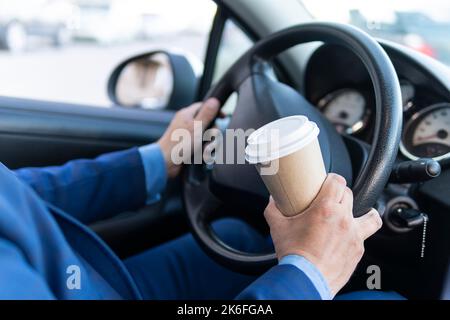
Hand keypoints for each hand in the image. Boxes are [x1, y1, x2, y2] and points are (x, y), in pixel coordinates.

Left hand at [157, 98, 220, 177]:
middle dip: (213, 133)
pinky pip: (203, 146)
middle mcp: (188, 124)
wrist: (167, 162)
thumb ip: (206, 114)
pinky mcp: (190, 146)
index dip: (214, 110)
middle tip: (210, 138)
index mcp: (187, 115)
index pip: (204, 106)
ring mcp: (189, 135)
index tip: (222, 116)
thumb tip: (214, 100)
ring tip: (205, 150)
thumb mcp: (196, 127)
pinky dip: (205, 151)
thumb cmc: (178, 144)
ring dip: (210, 144)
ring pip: (207, 136)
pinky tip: (203, 155)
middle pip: (209, 123)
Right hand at [264, 173, 382, 296]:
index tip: (327, 181)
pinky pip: (365, 236)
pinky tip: (351, 235)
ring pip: (370, 215)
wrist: (306, 280)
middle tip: (328, 199)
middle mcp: (343, 219)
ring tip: (356, 213)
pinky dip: (359, 233)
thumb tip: (273, 200)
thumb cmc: (294, 255)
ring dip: (364, 212)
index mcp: (326, 209)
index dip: (332, 178)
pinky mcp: (358, 250)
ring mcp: (354, 235)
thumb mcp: (278, 228)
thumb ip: (273, 209)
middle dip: (339, 194)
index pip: (338, 181)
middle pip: (349, 194)